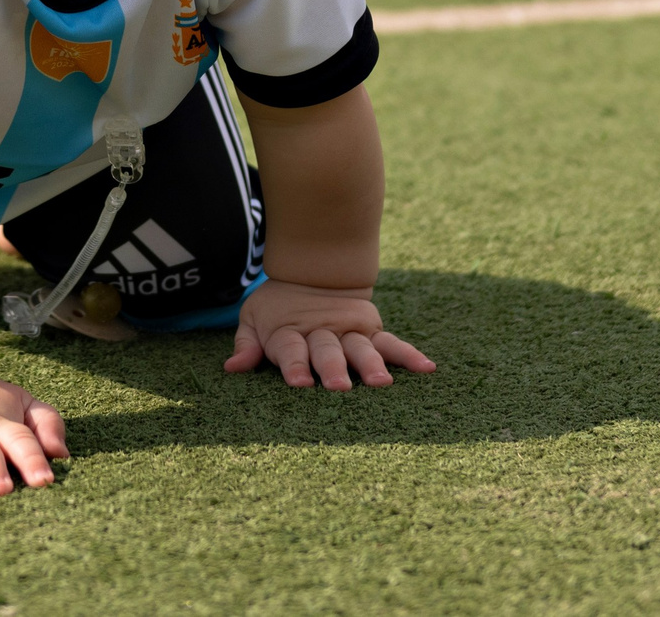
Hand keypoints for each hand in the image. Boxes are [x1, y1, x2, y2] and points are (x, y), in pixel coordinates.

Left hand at [227, 280, 434, 390]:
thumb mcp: (254, 318)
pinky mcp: (371, 330)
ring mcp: (349, 331)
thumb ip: (246, 344)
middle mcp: (322, 332)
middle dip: (334, 368)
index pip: (292, 350)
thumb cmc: (279, 307)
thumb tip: (231, 367)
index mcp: (290, 331)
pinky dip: (409, 355)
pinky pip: (392, 343)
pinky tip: (427, 368)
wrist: (313, 272)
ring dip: (371, 365)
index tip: (300, 383)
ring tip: (382, 383)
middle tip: (339, 387)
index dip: (295, 365)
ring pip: (361, 348)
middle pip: (328, 351)